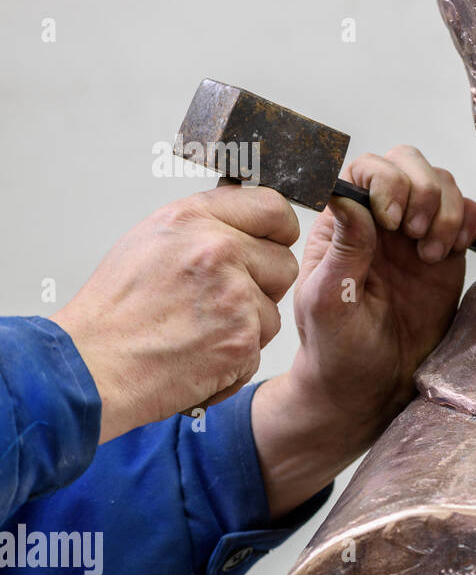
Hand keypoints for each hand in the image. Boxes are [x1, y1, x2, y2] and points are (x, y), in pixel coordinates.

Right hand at [52, 186, 298, 443]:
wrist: (93, 366)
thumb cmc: (114, 311)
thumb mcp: (149, 243)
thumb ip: (203, 227)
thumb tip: (244, 222)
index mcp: (193, 220)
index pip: (272, 208)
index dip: (279, 229)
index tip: (275, 241)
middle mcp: (218, 251)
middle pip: (284, 264)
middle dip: (263, 285)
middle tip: (222, 301)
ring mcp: (234, 296)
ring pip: (273, 311)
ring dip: (247, 326)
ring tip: (199, 331)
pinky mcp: (242, 340)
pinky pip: (259, 348)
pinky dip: (235, 359)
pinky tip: (199, 356)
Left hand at [250, 146, 475, 516]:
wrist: (374, 386)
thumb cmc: (339, 351)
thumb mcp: (330, 302)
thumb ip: (343, 250)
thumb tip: (348, 198)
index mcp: (342, 224)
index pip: (366, 170)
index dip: (387, 182)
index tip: (392, 222)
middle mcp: (379, 220)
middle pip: (408, 163)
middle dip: (422, 191)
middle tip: (416, 236)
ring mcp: (414, 233)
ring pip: (442, 183)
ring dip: (445, 212)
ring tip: (431, 256)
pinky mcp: (445, 250)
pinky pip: (467, 212)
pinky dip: (467, 223)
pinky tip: (449, 255)